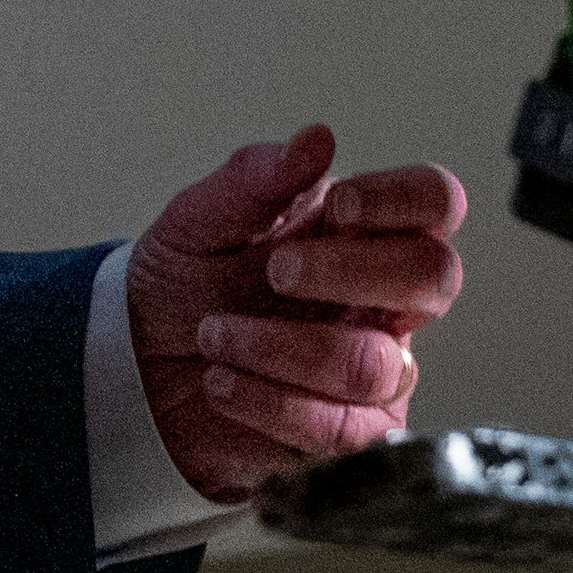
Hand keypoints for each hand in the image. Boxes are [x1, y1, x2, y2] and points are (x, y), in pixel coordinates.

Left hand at [126, 126, 466, 503]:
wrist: (138, 363)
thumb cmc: (186, 283)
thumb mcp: (202, 219)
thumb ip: (257, 178)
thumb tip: (316, 139)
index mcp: (362, 232)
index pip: (434, 201)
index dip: (402, 200)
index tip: (338, 206)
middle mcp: (383, 300)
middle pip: (434, 277)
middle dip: (350, 271)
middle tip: (274, 271)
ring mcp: (375, 369)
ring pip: (375, 363)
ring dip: (281, 347)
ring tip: (213, 334)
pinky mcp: (350, 433)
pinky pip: (345, 431)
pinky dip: (272, 403)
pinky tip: (222, 382)